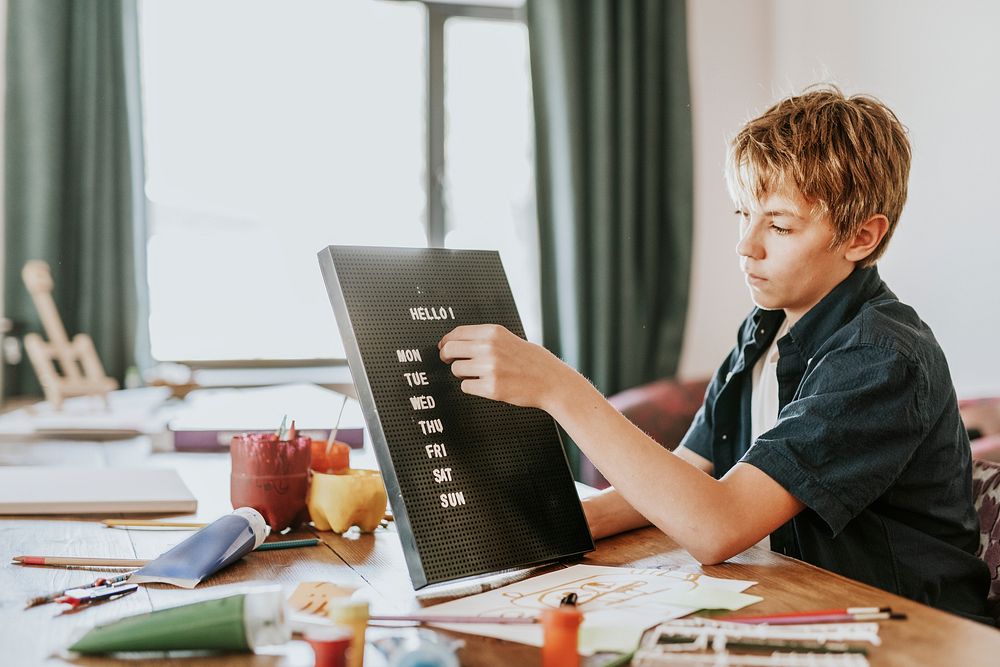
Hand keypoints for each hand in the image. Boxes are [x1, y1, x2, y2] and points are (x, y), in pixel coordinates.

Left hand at [438, 324, 567, 409]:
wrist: (551, 381)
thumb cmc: (533, 361)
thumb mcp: (510, 339)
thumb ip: (486, 339)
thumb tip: (457, 341)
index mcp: (494, 333)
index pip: (458, 333)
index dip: (446, 340)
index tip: (443, 346)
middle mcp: (489, 348)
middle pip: (451, 350)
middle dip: (447, 356)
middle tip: (450, 361)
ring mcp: (490, 368)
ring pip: (456, 369)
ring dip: (462, 373)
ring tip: (477, 374)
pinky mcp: (491, 387)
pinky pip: (466, 387)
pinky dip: (471, 387)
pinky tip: (484, 384)